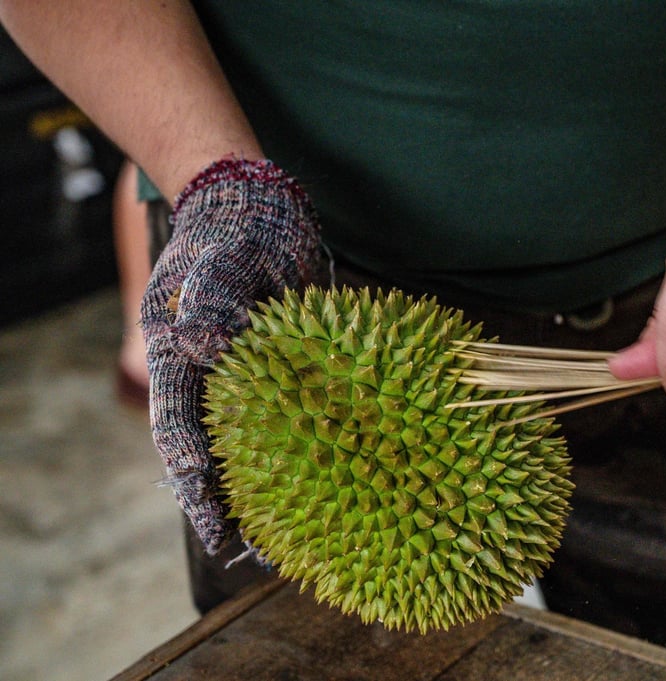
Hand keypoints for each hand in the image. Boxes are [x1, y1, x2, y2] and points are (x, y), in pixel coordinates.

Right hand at [141, 158, 330, 554]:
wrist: (259, 200)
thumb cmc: (235, 224)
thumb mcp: (221, 255)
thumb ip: (210, 294)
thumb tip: (201, 338)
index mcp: (179, 354)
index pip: (179, 431)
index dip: (193, 483)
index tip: (213, 528)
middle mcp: (208, 370)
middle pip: (215, 447)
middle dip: (234, 499)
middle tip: (262, 547)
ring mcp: (245, 368)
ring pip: (254, 434)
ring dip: (274, 477)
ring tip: (303, 524)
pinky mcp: (282, 360)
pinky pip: (291, 408)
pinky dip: (305, 440)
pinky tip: (336, 466)